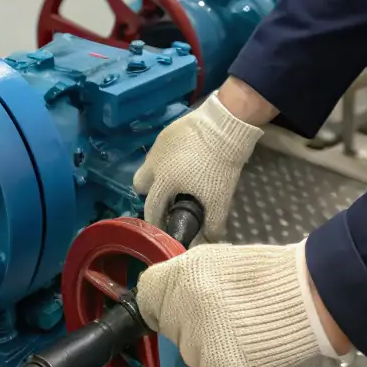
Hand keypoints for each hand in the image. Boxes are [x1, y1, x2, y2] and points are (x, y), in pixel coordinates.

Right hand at [132, 90, 263, 239]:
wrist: (227, 124)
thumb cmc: (220, 165)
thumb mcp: (220, 199)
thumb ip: (213, 225)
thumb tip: (210, 241)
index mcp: (163, 182)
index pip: (151, 208)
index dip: (156, 222)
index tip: (164, 228)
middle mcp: (155, 163)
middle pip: (140, 184)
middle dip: (151, 194)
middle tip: (170, 198)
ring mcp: (160, 144)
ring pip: (150, 164)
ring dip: (159, 174)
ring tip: (180, 177)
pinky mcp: (169, 130)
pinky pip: (162, 149)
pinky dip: (169, 157)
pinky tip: (187, 158)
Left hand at [136, 240, 342, 366]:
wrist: (311, 295)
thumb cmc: (272, 275)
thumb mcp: (222, 260)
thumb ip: (192, 278)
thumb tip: (173, 298)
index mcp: (185, 273)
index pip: (148, 295)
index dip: (163, 305)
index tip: (179, 310)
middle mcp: (184, 306)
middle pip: (172, 330)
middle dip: (194, 330)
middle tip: (227, 321)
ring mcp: (199, 341)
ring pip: (192, 357)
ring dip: (213, 353)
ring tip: (246, 335)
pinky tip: (251, 356)